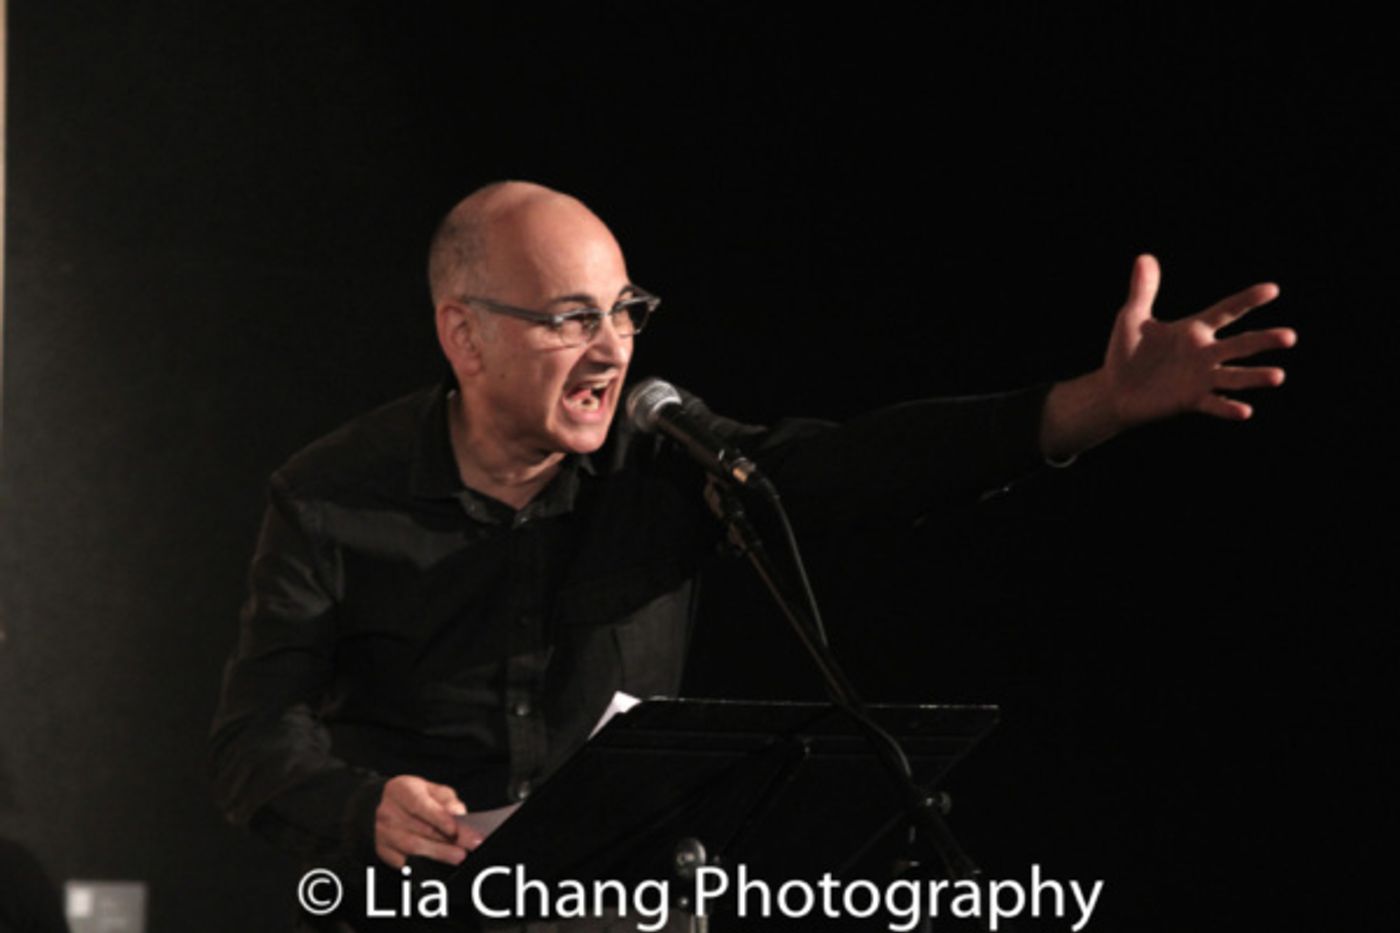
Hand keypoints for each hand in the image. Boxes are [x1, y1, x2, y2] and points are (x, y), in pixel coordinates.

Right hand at [374, 775, 482, 868]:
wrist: (388, 807)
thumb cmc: (416, 797)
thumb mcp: (433, 790)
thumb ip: (447, 800)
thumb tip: (457, 812)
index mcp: (401, 790)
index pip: (419, 805)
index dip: (438, 818)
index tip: (454, 829)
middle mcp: (388, 811)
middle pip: (420, 829)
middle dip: (447, 839)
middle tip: (469, 845)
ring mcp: (383, 833)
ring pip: (412, 847)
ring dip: (438, 853)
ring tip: (459, 856)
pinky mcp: (384, 851)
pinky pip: (404, 862)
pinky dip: (423, 864)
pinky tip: (439, 864)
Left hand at [1104, 254, 1294, 425]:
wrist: (1114, 390)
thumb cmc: (1126, 353)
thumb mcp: (1132, 319)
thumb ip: (1143, 290)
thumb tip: (1144, 257)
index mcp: (1194, 330)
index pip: (1226, 311)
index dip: (1248, 300)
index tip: (1272, 289)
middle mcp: (1205, 354)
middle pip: (1240, 345)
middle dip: (1264, 340)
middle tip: (1290, 337)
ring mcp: (1201, 378)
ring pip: (1234, 376)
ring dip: (1255, 376)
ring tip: (1278, 375)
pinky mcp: (1190, 401)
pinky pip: (1213, 404)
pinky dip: (1228, 408)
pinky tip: (1245, 410)